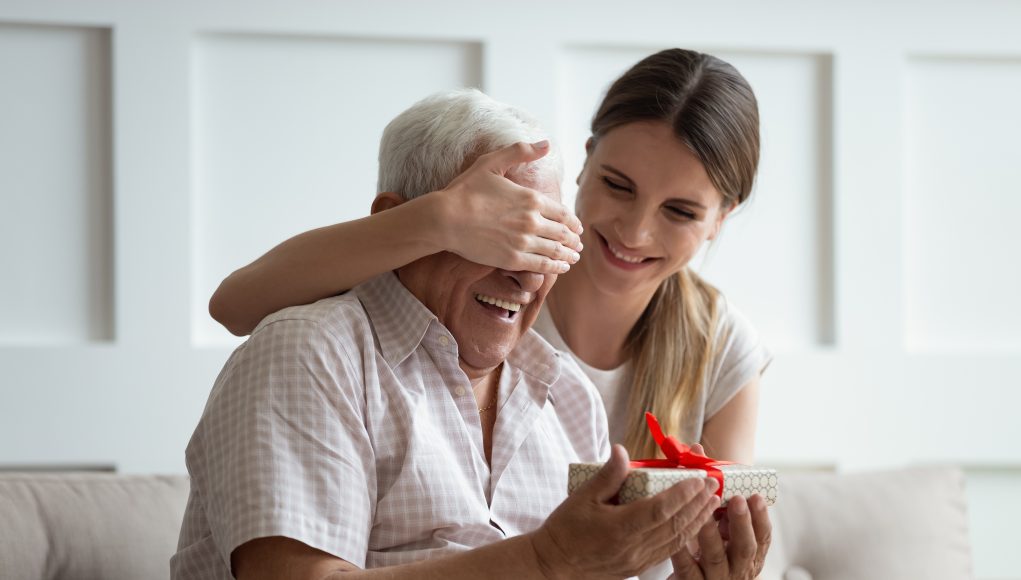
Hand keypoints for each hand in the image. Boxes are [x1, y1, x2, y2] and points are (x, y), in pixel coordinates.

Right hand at [436, 141, 583, 274]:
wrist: (445, 219)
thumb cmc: (465, 190)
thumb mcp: (491, 163)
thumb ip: (520, 152)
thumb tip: (545, 143)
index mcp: (531, 198)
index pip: (562, 213)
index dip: (573, 222)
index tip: (577, 228)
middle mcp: (532, 221)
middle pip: (562, 233)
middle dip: (573, 240)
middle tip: (577, 245)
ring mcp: (523, 241)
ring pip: (555, 250)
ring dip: (568, 255)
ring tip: (573, 258)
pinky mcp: (513, 259)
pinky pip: (542, 265)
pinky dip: (556, 267)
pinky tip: (561, 267)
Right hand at [531, 445, 720, 579]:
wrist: (554, 565)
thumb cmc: (565, 529)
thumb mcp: (582, 497)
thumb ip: (607, 475)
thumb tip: (622, 450)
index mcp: (619, 528)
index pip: (660, 510)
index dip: (682, 494)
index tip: (699, 479)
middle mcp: (633, 547)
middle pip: (674, 524)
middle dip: (698, 504)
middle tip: (714, 485)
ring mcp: (637, 560)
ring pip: (676, 540)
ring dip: (697, 520)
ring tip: (712, 503)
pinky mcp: (638, 568)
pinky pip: (669, 552)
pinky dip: (686, 537)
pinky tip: (694, 525)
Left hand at [669, 445, 771, 579]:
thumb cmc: (706, 545)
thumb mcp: (718, 523)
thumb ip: (713, 492)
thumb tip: (695, 449)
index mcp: (749, 551)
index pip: (763, 536)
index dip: (761, 517)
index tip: (755, 496)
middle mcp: (737, 567)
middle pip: (745, 547)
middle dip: (741, 522)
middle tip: (735, 500)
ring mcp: (716, 578)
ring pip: (715, 557)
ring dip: (710, 535)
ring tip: (704, 516)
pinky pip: (687, 569)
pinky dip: (683, 553)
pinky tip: (676, 539)